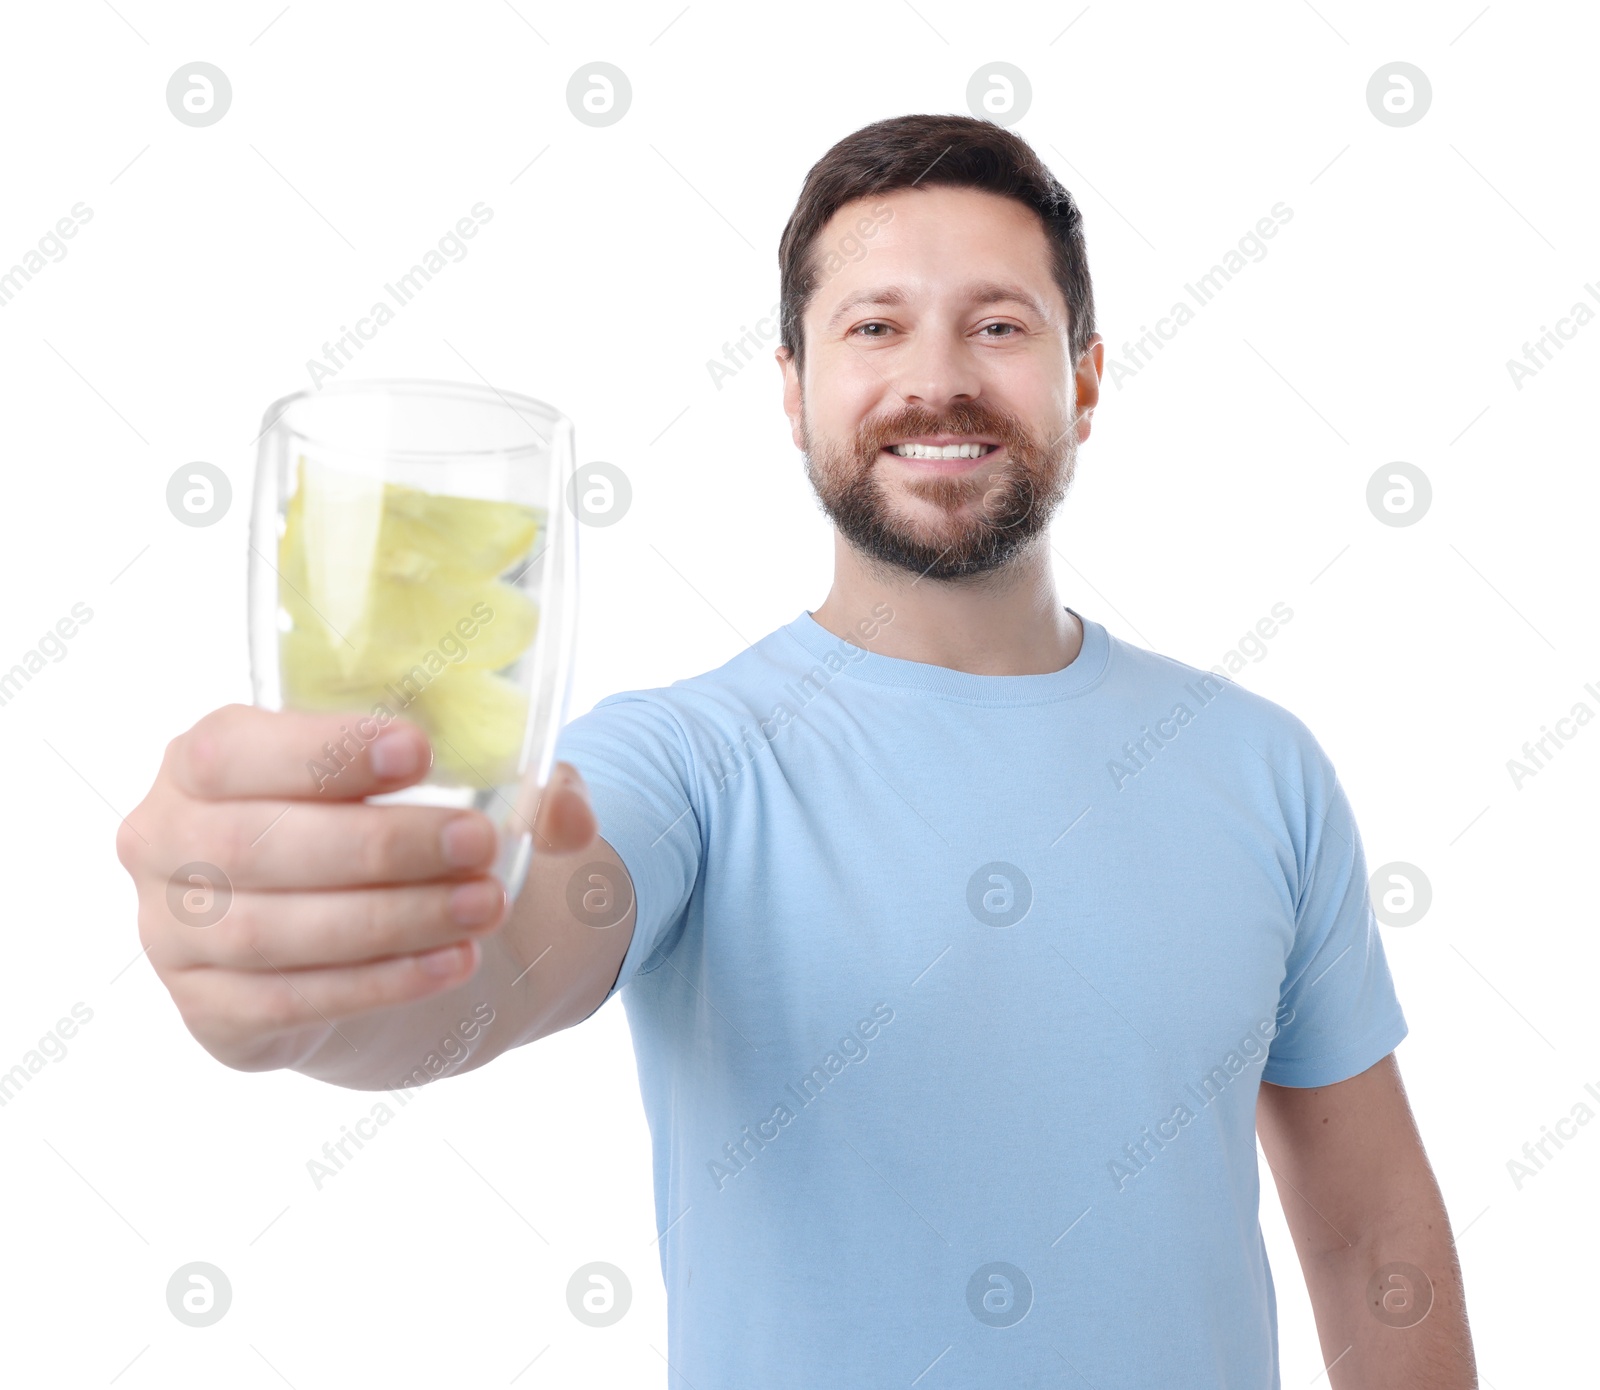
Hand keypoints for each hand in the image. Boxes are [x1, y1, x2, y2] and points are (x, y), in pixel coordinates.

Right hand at [116, 704, 597, 1071]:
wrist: (358, 940)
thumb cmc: (386, 831)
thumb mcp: (443, 786)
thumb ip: (515, 785)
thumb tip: (565, 805)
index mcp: (204, 760)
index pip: (233, 751)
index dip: (322, 751)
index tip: (420, 752)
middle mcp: (166, 841)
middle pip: (259, 846)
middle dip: (382, 844)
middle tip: (480, 844)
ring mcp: (174, 933)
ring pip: (274, 930)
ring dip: (391, 918)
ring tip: (485, 907)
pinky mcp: (210, 1010)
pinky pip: (286, 1001)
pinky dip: (378, 983)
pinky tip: (453, 962)